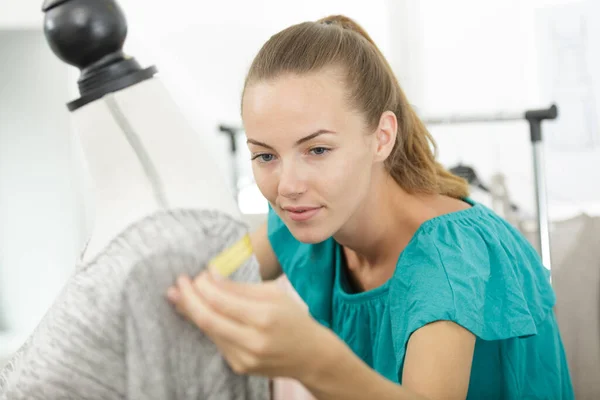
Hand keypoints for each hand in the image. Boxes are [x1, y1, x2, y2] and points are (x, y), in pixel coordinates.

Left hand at [166, 272, 327, 380]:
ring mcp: (245, 357)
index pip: (221, 300)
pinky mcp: (239, 367)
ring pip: (208, 331)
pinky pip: (216, 341)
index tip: (196, 274)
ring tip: (178, 295)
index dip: (203, 286)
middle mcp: (253, 340)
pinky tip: (197, 312)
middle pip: (208, 318)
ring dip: (191, 311)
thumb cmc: (293, 318)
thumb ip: (239, 287)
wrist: (311, 356)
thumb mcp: (273, 293)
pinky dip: (206, 324)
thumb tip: (209, 275)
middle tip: (178, 284)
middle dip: (188, 298)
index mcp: (265, 316)